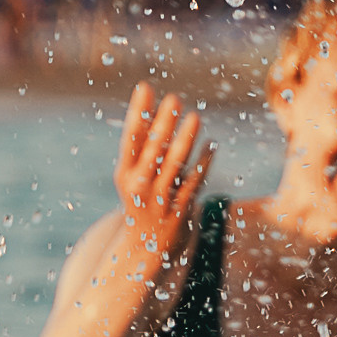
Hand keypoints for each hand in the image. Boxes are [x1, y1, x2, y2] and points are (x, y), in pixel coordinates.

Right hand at [113, 82, 209, 277]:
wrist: (145, 250)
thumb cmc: (141, 202)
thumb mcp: (134, 175)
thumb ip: (144, 146)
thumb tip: (151, 107)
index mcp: (125, 172)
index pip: (130, 137)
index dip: (138, 112)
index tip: (145, 87)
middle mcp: (139, 185)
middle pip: (152, 149)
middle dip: (163, 123)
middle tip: (173, 98)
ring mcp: (159, 199)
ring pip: (174, 165)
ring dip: (185, 140)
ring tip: (195, 117)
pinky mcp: (179, 211)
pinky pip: (193, 184)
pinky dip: (202, 164)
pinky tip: (211, 146)